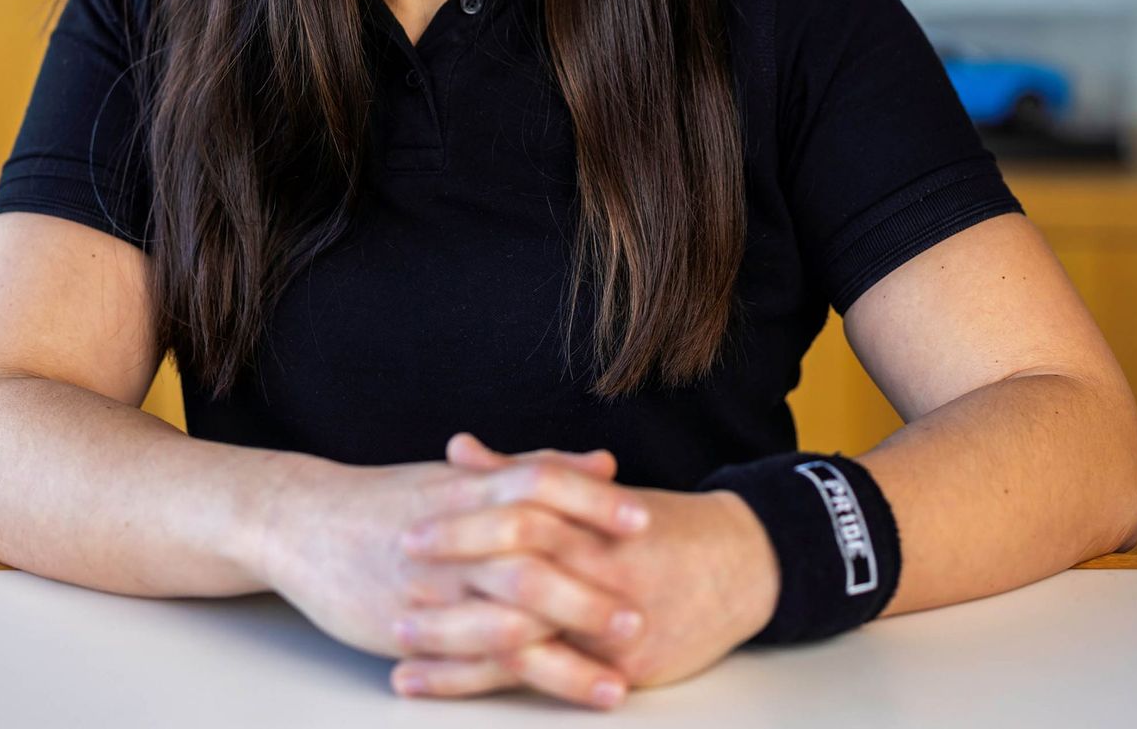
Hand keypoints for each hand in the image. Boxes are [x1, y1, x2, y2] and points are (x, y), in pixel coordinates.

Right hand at [240, 442, 651, 691]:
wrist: (305, 523)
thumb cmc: (393, 498)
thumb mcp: (462, 476)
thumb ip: (534, 469)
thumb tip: (606, 464)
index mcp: (469, 488)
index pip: (539, 485)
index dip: (591, 502)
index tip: (644, 521)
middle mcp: (453, 537)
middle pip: (529, 560)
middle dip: (587, 594)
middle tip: (640, 618)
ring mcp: (430, 589)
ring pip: (504, 624)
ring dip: (563, 658)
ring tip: (614, 683)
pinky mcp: (410, 632)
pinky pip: (466, 664)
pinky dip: (510, 685)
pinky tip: (546, 699)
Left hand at [391, 432, 781, 702]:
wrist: (740, 568)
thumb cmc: (657, 522)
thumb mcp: (593, 491)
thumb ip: (522, 472)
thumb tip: (458, 447)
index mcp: (591, 520)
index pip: (519, 519)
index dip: (463, 527)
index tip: (410, 528)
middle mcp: (602, 574)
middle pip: (517, 582)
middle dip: (453, 593)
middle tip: (395, 592)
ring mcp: (611, 629)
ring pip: (526, 644)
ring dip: (459, 651)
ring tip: (401, 654)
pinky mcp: (619, 673)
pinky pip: (547, 684)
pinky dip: (491, 686)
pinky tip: (447, 688)